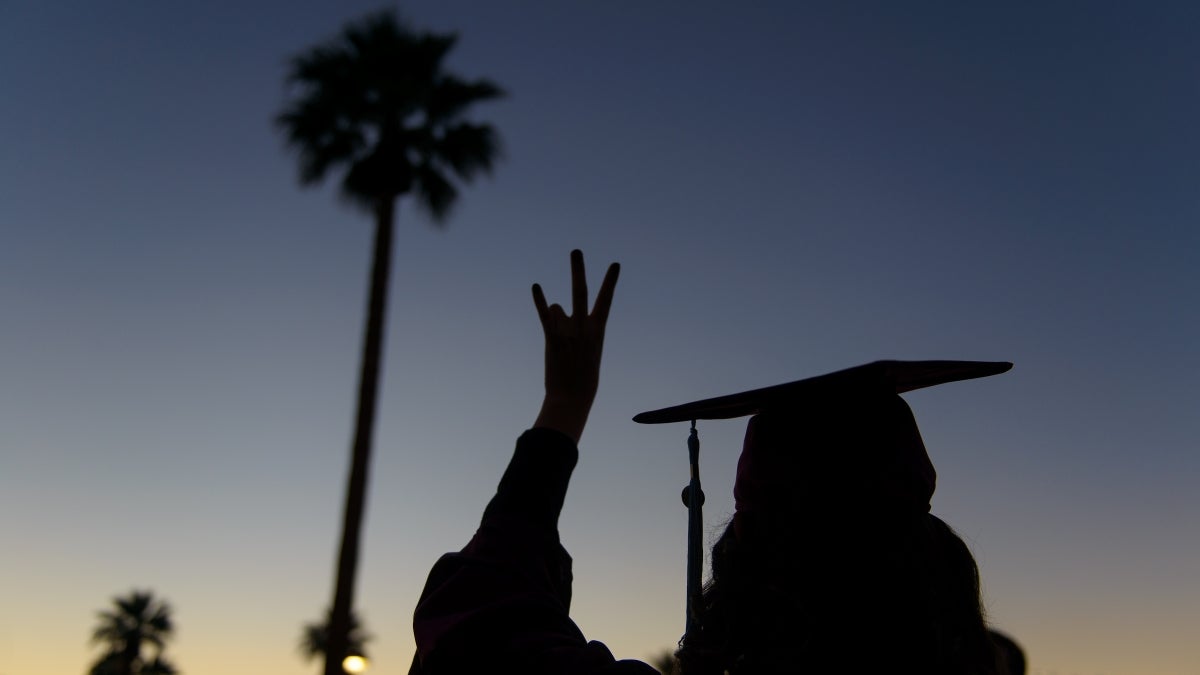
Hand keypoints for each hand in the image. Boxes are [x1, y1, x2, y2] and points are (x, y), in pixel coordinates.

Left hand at [531, 249, 619, 442]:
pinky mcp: (552, 338)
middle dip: (578, 270)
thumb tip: (556, 306)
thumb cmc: (583, 375)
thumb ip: (574, 324)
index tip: (615, 264)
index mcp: (598, 330)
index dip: (610, 281)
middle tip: (575, 250)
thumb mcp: (588, 349)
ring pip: (556, 309)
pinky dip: (539, 300)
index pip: (606, 300)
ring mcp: (568, 332)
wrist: (573, 397)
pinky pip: (544, 315)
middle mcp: (584, 327)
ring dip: (555, 319)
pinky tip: (536, 287)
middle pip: (580, 291)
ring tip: (560, 341)